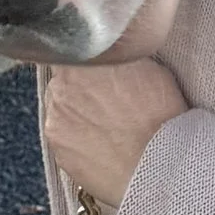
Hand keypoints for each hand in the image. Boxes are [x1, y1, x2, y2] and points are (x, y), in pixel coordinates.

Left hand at [42, 59, 186, 210]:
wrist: (158, 165)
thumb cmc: (160, 116)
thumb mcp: (147, 65)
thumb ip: (118, 56)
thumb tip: (112, 54)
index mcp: (79, 61)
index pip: (71, 49)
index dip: (87, 60)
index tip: (100, 70)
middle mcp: (59, 88)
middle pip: (63, 81)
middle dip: (80, 88)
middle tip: (107, 100)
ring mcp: (54, 121)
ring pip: (61, 110)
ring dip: (77, 113)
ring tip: (107, 125)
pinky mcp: (57, 150)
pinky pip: (65, 138)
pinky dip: (78, 139)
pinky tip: (102, 144)